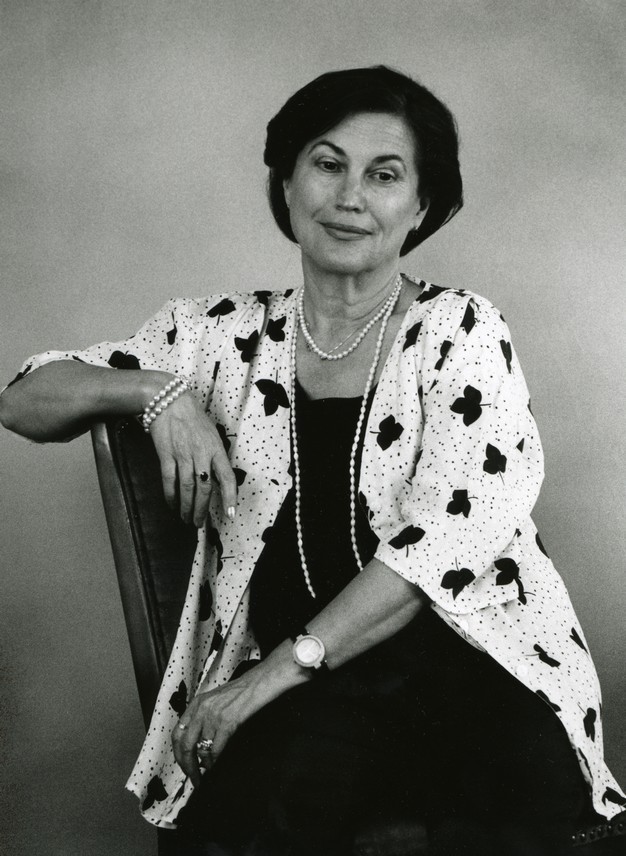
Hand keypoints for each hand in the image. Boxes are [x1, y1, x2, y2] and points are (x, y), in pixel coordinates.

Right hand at [148, 391, 236, 526]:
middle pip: (204, 488)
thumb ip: (214, 456)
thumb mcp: (212, 434)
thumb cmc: (193, 417)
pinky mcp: (166, 455)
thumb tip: (216, 479)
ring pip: (186, 489)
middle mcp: (201, 454)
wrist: (169, 400)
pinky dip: (170, 496)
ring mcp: (183, 455)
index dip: (229, 497)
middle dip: (202, 509)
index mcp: (216, 449)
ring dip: (186, 507)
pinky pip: (169, 481)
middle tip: (199, 523)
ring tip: (186, 518)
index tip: (230, 514)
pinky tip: (172, 505)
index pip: (227, 477)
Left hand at [171, 665, 271, 786]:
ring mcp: (213, 715)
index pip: (177, 733)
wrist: (259, 682)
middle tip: (193, 777)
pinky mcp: (227, 722)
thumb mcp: (216, 701)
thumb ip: (203, 717)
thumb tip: (198, 743)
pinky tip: (218, 764)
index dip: (178, 753)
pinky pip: (216, 749)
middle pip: (185, 745)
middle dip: (188, 766)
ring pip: (201, 750)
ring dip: (204, 765)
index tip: (183, 765)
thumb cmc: (241, 692)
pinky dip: (215, 761)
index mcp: (196, 704)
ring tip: (208, 772)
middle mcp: (201, 709)